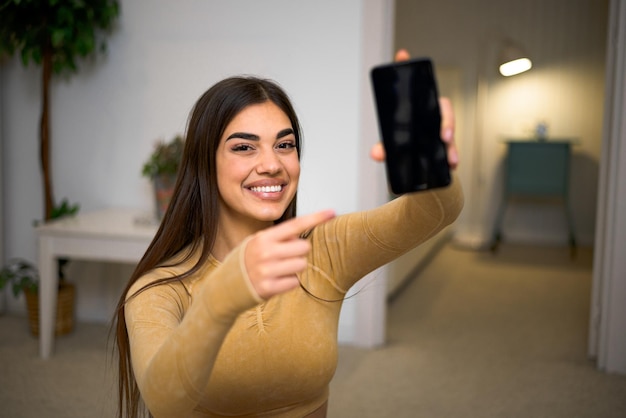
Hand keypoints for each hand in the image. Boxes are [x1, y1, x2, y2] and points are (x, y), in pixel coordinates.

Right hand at [244, 209, 335, 298]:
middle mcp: (265, 252)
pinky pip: (294, 282)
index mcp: (263, 237)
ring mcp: (267, 271)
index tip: (331, 212)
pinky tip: (275, 281)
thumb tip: (301, 238)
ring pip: (302, 265)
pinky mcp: (268, 288)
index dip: (315, 218)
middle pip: (304, 247)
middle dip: (299, 252)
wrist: (224, 286)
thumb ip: (278, 238)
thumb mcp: (256, 243)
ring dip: (295, 268)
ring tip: (278, 270)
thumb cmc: (246, 261)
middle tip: (284, 258)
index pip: (295, 225)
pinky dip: (289, 282)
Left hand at [370, 49, 458, 169]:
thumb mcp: (393, 147)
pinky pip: (452, 146)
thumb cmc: (405, 147)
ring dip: (451, 141)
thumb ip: (384, 149)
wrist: (417, 167)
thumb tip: (376, 154)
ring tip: (450, 157)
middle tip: (443, 135)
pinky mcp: (447, 143)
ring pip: (449, 128)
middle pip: (441, 108)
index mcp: (417, 108)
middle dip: (446, 120)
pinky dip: (452, 155)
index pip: (413, 84)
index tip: (401, 55)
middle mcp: (430, 113)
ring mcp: (440, 127)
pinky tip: (452, 163)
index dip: (405, 66)